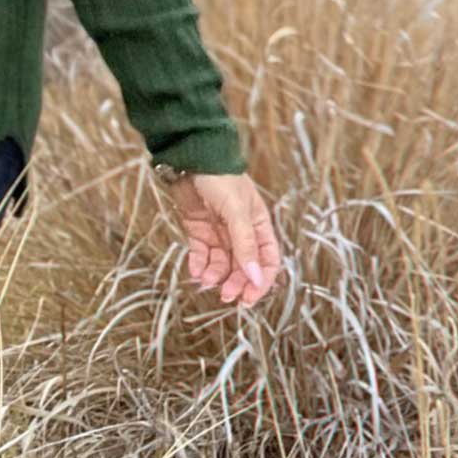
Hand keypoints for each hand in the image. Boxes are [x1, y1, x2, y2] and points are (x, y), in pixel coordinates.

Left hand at [164, 171, 283, 308]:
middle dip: (236, 282)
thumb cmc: (220, 179)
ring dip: (215, 275)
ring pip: (221, 263)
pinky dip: (199, 265)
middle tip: (225, 296)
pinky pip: (201, 253)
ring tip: (206, 282)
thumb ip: (245, 245)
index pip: (267, 261)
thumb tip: (256, 278)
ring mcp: (219, 231)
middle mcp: (240, 231)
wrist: (190, 158)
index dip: (261, 282)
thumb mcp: (237, 212)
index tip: (249, 298)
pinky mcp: (198, 229)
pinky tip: (195, 272)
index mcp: (258, 226)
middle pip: (243, 266)